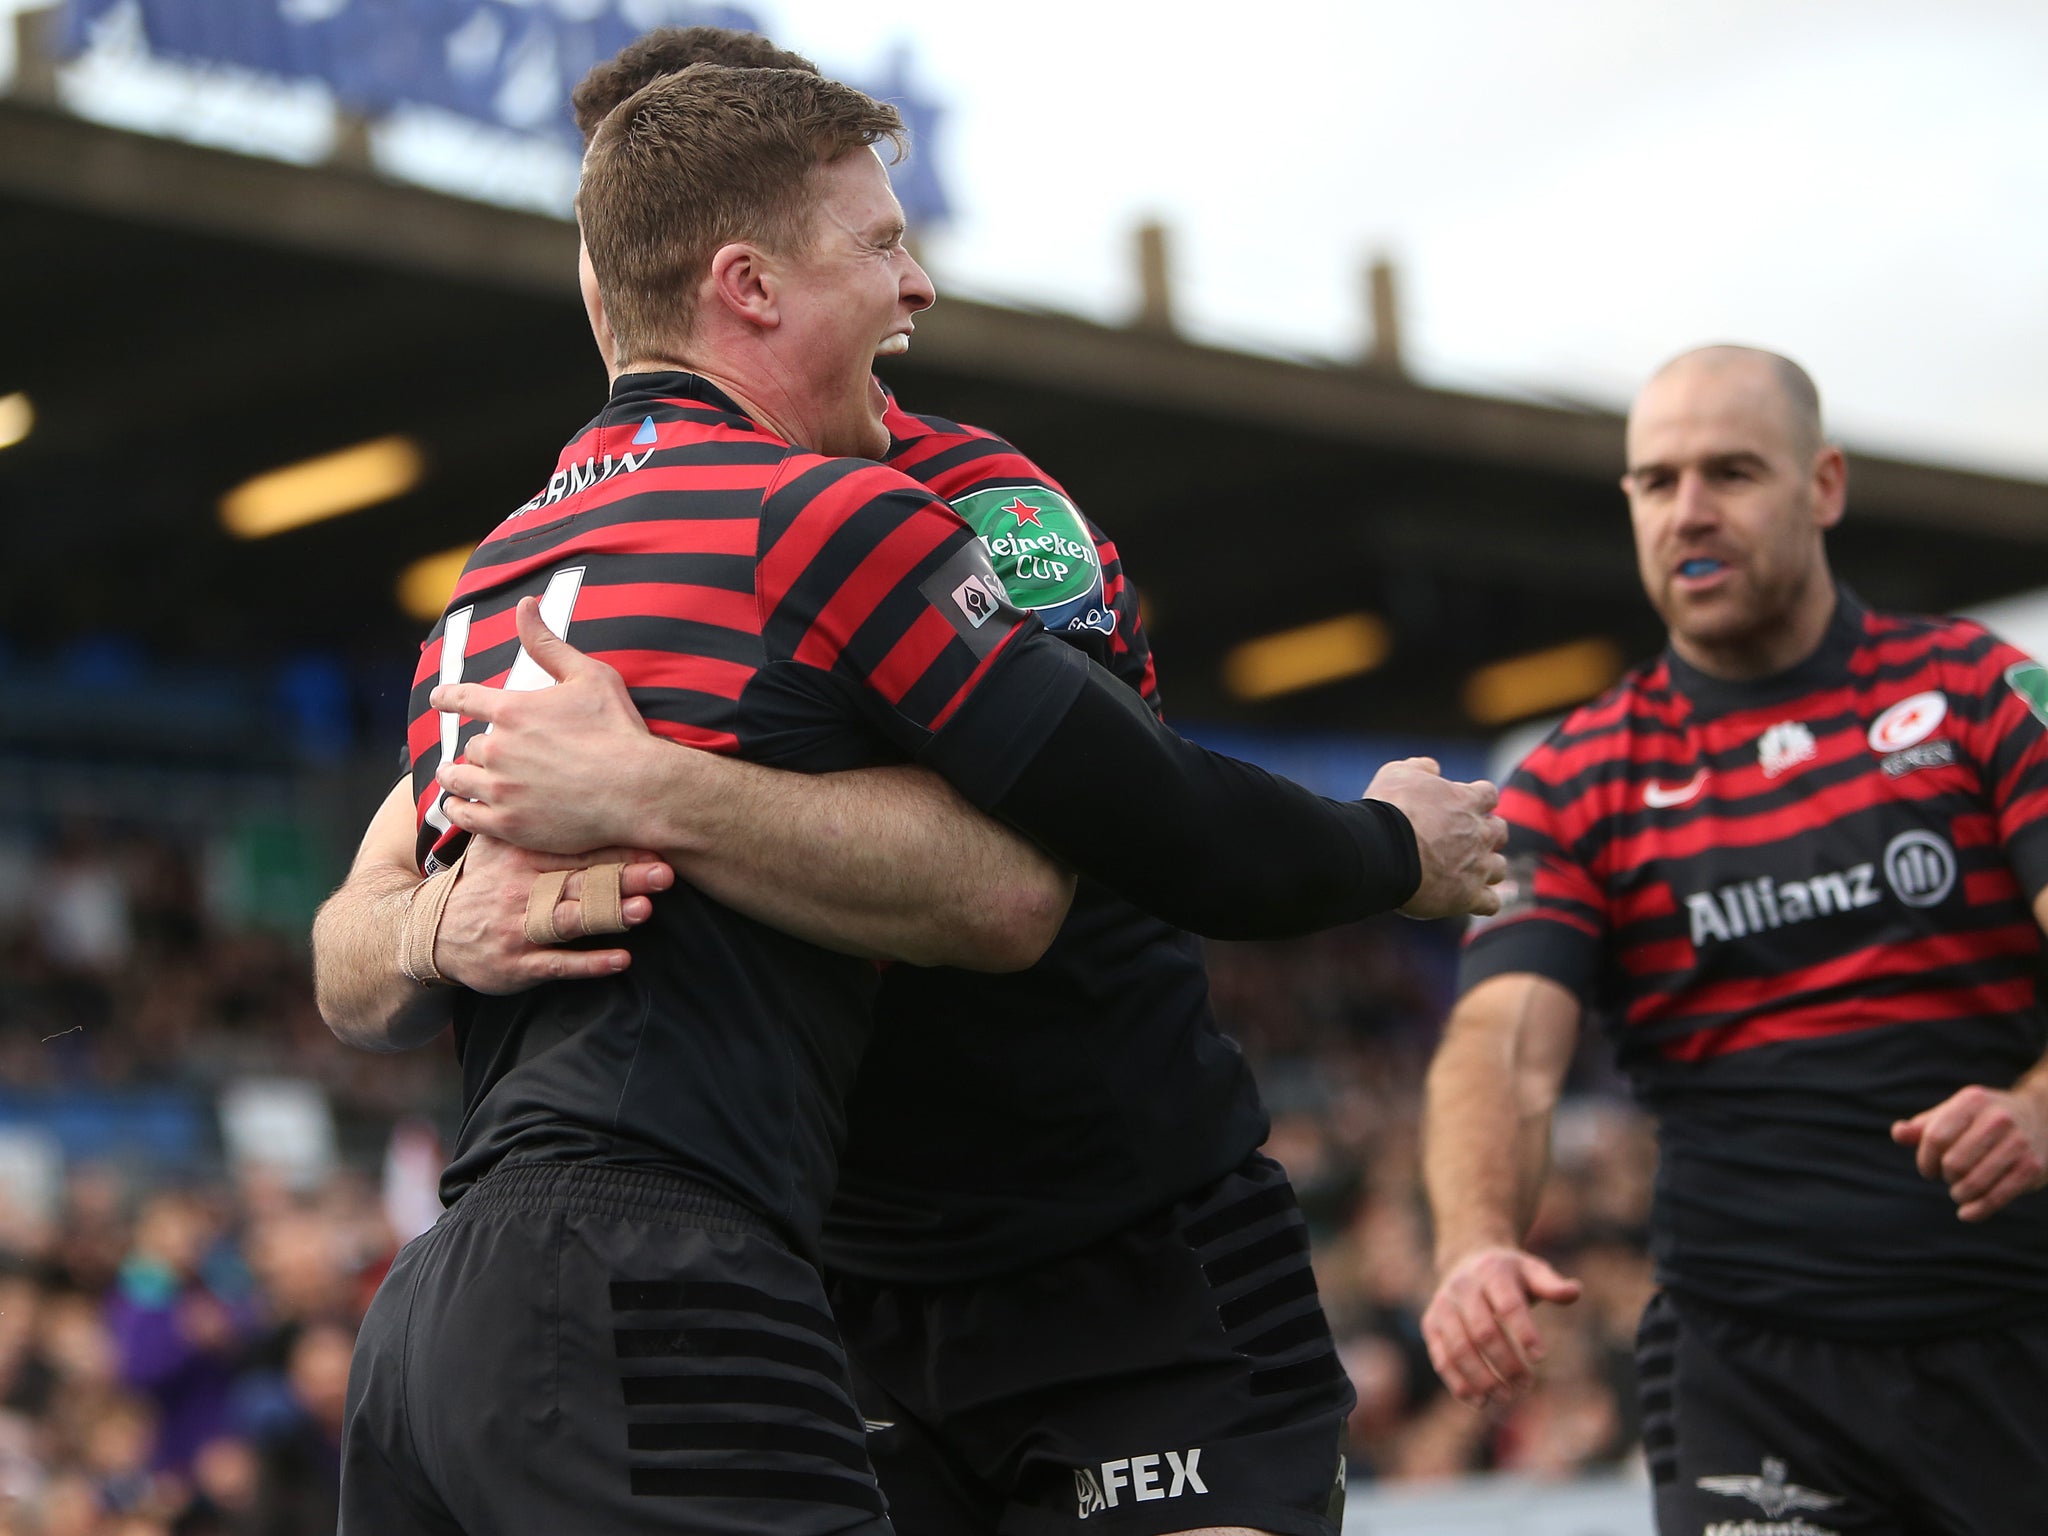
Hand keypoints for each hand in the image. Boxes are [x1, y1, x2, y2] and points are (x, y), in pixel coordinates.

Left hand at [432, 597, 674, 854]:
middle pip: (469, 746)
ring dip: (456, 778)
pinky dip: (457, 810)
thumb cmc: (618, 731)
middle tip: (483, 754)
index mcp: (512, 709)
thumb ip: (548, 643)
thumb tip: (524, 605)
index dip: (447, 697)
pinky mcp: (507, 824)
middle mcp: (497, 748)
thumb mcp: (588, 675)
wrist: (638, 790)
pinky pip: (465, 817)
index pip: (461, 698)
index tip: (438, 699)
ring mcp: (500, 789)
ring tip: (458, 780)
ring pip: (459, 781)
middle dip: (476, 748)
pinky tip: (459, 808)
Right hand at [432, 835, 672, 993]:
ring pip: (570, 920)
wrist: (430, 934)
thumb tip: (561, 773)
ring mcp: (520, 928)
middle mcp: (521, 890)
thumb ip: (525, 815)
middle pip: (580, 881)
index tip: (654, 839)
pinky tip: (621, 960)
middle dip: (624, 877)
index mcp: (520, 856)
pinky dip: (590, 964)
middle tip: (664, 872)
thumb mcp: (492, 843)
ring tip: (645, 910)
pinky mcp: (518, 964)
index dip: (616, 845)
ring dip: (609, 915)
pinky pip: (558, 964)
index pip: (574, 847)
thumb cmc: (478, 882)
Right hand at [1366, 758, 1508, 918]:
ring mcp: (1477, 867)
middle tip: (1463, 840)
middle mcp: (1479, 834)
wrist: (1382, 851)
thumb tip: (1433, 767)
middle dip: (1486, 835)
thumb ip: (1420, 767)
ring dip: (1487, 868)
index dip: (1478, 800)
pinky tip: (1467, 900)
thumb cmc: (1389, 810)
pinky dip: (1483, 902)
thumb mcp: (1397, 773)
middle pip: (1500, 832)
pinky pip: (1490, 904)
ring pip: (1499, 868)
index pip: (1489, 794)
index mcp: (1467, 801)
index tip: (1463, 805)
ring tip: (1465, 872)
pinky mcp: (1467, 896)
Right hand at [1421, 1245, 1581, 1407]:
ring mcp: (1442, 1305)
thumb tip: (1574, 1291)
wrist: (1465, 1260)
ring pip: (1459, 1349)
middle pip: (1483, 1331)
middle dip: (1505, 1363)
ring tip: (1505, 1397)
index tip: (1540, 1358)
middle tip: (1525, 1386)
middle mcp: (1462, 1286)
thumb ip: (1552, 1285)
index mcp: (1492, 1271)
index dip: (1524, 1332)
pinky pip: (1441, 1358)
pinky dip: (1459, 1383)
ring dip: (1482, 1378)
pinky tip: (1480, 1401)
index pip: (1508, 1305)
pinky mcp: (1430, 1324)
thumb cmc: (1509, 1274)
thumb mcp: (1532, 1271)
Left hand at [1892, 1083, 2047, 1221]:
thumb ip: (1923, 1126)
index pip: (1936, 1137)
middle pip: (1954, 1162)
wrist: (2041, 1118)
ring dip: (1959, 1194)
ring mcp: (2019, 1143)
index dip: (1925, 1160)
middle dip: (1945, 1176)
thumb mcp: (1954, 1114)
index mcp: (1972, 1101)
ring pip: (1974, 1182)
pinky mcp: (2033, 1167)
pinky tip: (1966, 1213)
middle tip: (1948, 1177)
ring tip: (1958, 1192)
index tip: (1929, 1169)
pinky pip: (1998, 1197)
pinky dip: (1977, 1211)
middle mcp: (1998, 1119)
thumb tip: (1898, 1133)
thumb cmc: (1983, 1119)